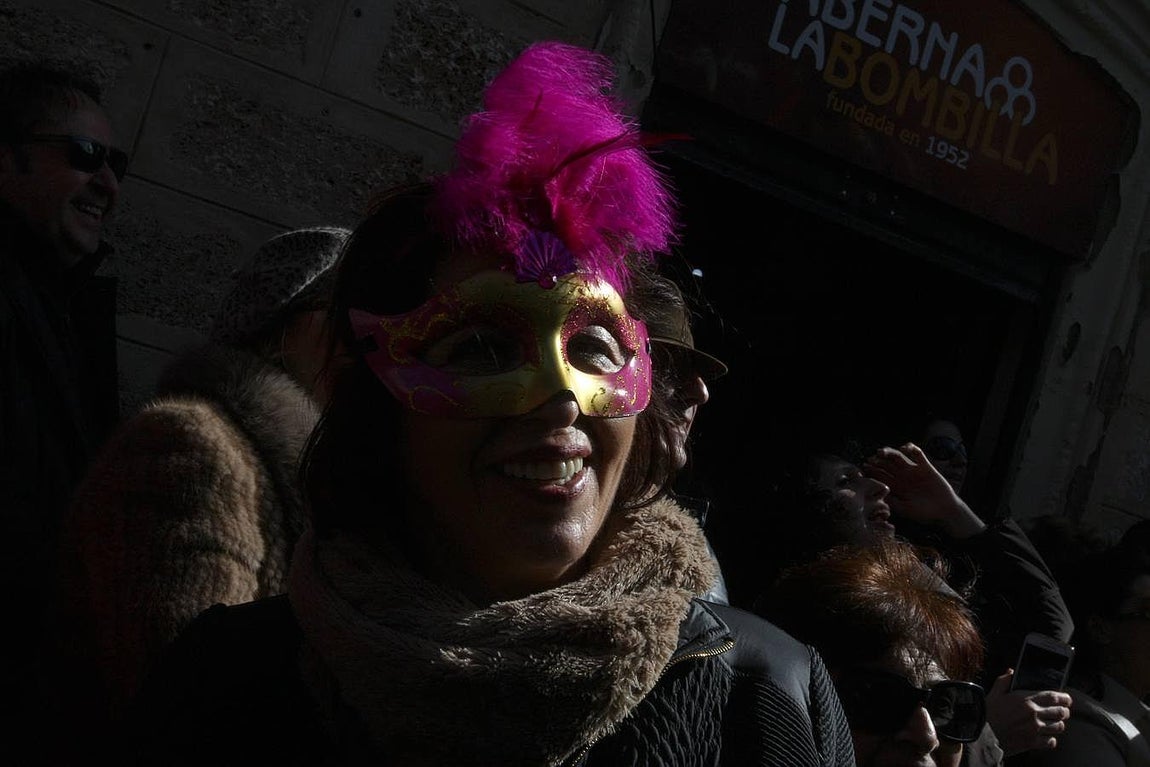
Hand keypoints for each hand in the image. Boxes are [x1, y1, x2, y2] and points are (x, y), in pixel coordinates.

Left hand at [863, 443, 984, 538]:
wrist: (945, 511)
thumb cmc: (924, 513)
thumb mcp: (905, 509)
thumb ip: (892, 501)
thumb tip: (877, 493)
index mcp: (895, 486)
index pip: (881, 475)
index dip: (872, 471)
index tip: (864, 467)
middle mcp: (902, 477)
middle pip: (887, 464)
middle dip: (878, 461)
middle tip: (871, 459)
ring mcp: (913, 470)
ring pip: (899, 457)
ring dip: (889, 452)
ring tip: (881, 452)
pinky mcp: (925, 467)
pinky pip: (918, 455)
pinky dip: (912, 449)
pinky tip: (905, 448)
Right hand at [985, 669, 1072, 755]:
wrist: (982, 735)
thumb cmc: (988, 713)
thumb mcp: (994, 693)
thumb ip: (1004, 680)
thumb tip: (1012, 671)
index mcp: (1026, 699)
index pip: (1053, 696)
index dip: (1064, 698)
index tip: (1067, 699)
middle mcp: (1034, 714)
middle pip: (1061, 712)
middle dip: (1064, 712)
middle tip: (1062, 712)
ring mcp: (1035, 729)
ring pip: (1059, 727)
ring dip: (1058, 724)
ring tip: (1054, 723)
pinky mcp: (1033, 742)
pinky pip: (1051, 741)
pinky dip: (1051, 739)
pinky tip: (1046, 736)